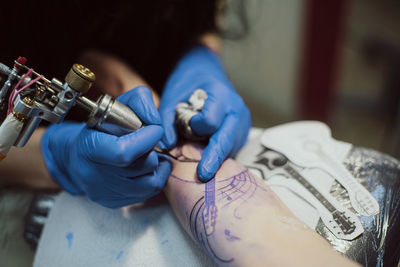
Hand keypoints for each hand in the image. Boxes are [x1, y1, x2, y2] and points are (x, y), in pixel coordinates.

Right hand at [41, 86, 170, 207]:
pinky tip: (148, 167)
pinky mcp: (114, 203)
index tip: (155, 129)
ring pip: (151, 182)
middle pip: (142, 166)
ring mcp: (105, 192)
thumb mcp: (115, 105)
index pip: (124, 152)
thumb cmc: (99, 128)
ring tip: (150, 153)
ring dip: (157, 165)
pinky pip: (148, 193)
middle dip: (153, 150)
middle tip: (149, 141)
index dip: (147, 140)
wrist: (76, 156)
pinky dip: (155, 178)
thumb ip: (139, 102)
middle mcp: (94, 174)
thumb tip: (157, 122)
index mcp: (89, 148)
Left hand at [159, 45, 250, 181]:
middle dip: (214, 158)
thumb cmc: (188, 82)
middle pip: (227, 139)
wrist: (205, 72)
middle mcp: (236, 109)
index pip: (210, 121)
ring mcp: (243, 122)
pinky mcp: (243, 132)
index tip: (187, 125)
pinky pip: (233, 148)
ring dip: (216, 157)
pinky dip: (220, 155)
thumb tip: (165, 146)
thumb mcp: (172, 95)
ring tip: (202, 166)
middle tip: (202, 175)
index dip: (196, 127)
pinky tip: (209, 158)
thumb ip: (166, 120)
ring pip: (231, 147)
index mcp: (221, 95)